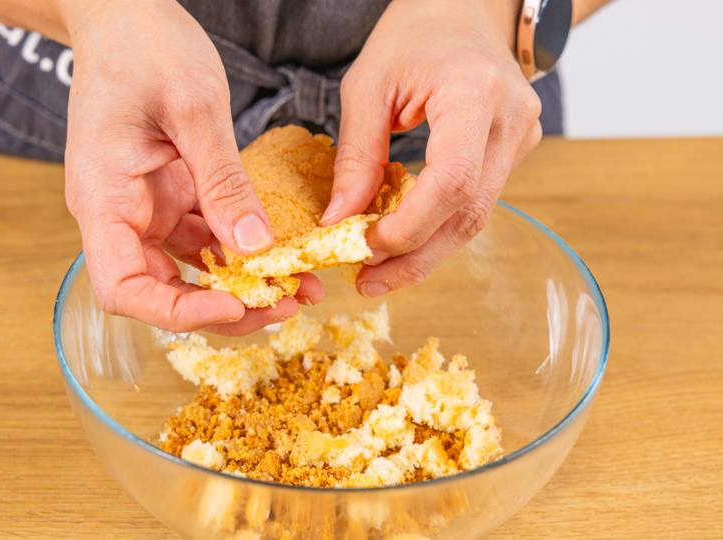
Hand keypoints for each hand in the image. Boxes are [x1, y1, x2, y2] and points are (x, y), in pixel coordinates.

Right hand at [62, 0, 322, 335]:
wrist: (126, 16)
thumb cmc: (144, 48)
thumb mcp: (194, 109)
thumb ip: (222, 180)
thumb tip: (254, 246)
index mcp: (104, 197)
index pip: (124, 289)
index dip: (176, 312)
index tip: (234, 306)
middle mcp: (120, 213)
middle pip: (161, 291)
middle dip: (222, 308)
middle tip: (285, 305)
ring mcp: (146, 208)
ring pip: (189, 271)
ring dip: (240, 286)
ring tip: (297, 288)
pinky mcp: (170, 196)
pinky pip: (205, 239)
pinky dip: (240, 252)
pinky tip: (279, 255)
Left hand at [321, 0, 541, 297]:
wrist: (466, 9)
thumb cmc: (414, 35)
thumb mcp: (368, 85)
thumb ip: (357, 155)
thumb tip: (339, 221)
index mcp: (475, 93)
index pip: (452, 180)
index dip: (409, 226)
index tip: (363, 245)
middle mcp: (510, 120)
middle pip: (470, 214)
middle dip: (415, 257)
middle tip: (368, 282)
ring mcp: (521, 138)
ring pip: (477, 217)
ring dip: (426, 251)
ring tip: (378, 272)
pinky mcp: (516, 151)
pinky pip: (477, 202)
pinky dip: (438, 227)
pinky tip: (404, 239)